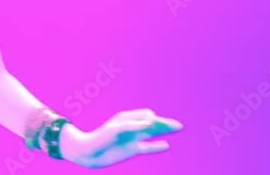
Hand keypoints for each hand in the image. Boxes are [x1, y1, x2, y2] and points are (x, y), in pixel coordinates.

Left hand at [59, 109, 181, 167]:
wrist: (90, 153)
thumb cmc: (100, 138)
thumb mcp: (116, 129)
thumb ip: (134, 125)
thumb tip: (151, 122)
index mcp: (127, 118)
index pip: (146, 115)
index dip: (152, 119)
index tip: (152, 123)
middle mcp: (132, 126)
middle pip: (152, 123)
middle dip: (165, 123)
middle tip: (179, 126)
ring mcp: (132, 138)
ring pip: (153, 133)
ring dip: (164, 131)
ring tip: (177, 128)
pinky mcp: (132, 149)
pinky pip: (148, 147)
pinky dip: (157, 146)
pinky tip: (166, 145)